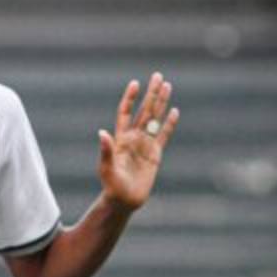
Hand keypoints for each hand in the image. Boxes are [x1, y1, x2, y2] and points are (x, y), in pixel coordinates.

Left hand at [98, 72, 179, 210]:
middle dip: (151, 94)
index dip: (130, 98)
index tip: (135, 83)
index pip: (125, 112)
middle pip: (144, 111)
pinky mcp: (155, 154)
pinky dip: (169, 124)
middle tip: (158, 76)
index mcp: (120, 138)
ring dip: (161, 103)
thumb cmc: (111, 185)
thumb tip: (102, 133)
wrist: (124, 200)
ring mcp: (145, 144)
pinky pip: (164, 135)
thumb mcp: (106, 167)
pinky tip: (174, 111)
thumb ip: (105, 150)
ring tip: (167, 86)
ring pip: (155, 119)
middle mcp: (133, 138)